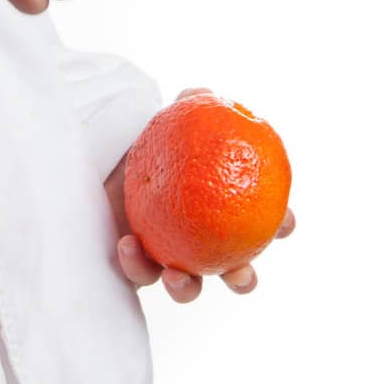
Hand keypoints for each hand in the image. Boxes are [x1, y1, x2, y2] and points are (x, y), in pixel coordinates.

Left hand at [105, 88, 296, 301]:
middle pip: (235, 271)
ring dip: (186, 289)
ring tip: (178, 276)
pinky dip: (136, 263)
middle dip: (243, 279)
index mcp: (225, 209)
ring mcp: (171, 257)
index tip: (283, 221)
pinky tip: (129, 245)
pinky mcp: (137, 265)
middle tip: (239, 272)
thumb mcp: (169, 123)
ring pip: (186, 288)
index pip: (266, 221)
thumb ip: (192, 106)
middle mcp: (203, 241)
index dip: (282, 224)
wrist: (101, 163)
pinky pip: (138, 272)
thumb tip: (210, 95)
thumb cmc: (150, 144)